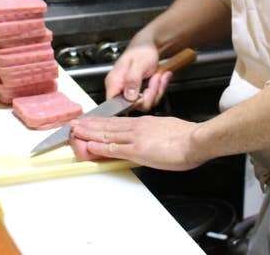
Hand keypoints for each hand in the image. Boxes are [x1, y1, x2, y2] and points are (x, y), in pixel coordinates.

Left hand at [70, 116, 203, 170]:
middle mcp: (136, 127)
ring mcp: (135, 138)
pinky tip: (90, 145)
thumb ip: (155, 132)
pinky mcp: (137, 149)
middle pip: (108, 125)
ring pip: (107, 134)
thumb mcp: (167, 128)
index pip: (117, 122)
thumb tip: (151, 137)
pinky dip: (100, 146)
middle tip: (74, 124)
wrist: (195, 139)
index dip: (101, 121)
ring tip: (75, 132)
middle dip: (89, 125)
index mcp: (144, 123)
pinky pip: (114, 148)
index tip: (90, 121)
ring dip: (89, 133)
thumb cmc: (187, 136)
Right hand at [104, 38, 172, 110]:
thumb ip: (132, 80)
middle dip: (149, 94)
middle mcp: (120, 89)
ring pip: (145, 104)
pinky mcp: (140, 93)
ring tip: (157, 75)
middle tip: (154, 79)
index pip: (113, 105)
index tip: (141, 95)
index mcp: (114, 82)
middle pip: (134, 106)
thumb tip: (129, 97)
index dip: (129, 105)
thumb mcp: (139, 63)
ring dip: (156, 90)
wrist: (150, 45)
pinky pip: (151, 99)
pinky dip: (159, 89)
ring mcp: (130, 92)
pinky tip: (159, 77)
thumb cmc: (141, 50)